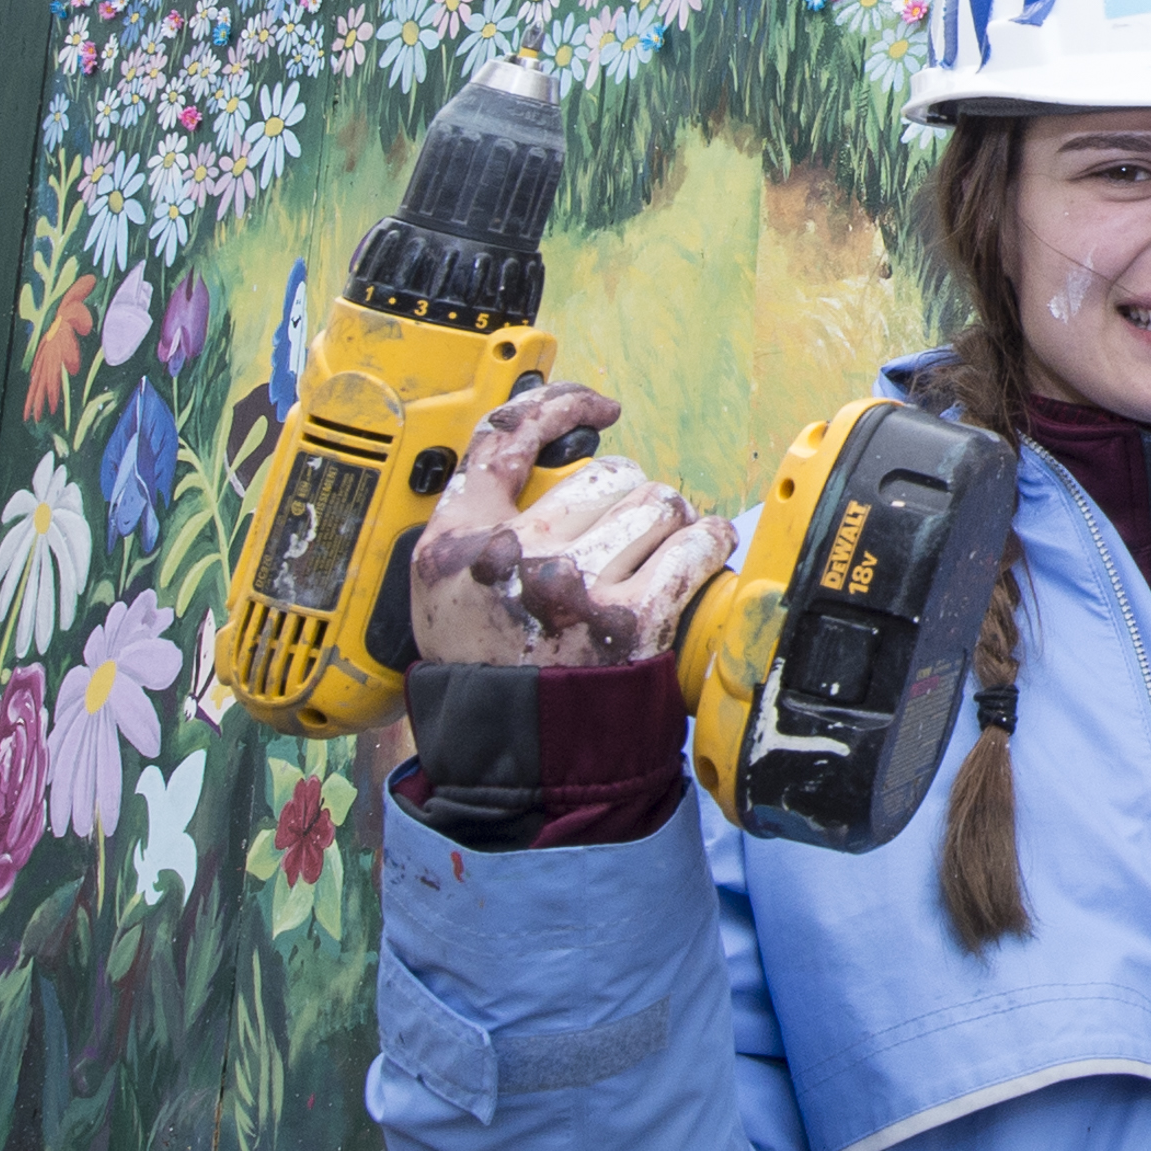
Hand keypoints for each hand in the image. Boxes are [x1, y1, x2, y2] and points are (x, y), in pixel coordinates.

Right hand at [406, 385, 723, 668]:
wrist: (519, 746)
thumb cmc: (487, 663)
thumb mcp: (442, 582)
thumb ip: (476, 514)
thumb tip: (543, 444)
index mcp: (465, 537)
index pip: (508, 435)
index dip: (562, 404)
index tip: (602, 407)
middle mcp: (519, 554)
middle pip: (607, 473)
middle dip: (628, 497)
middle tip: (626, 533)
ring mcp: (578, 587)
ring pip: (658, 503)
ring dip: (670, 522)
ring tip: (660, 549)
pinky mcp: (633, 620)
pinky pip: (695, 546)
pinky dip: (708, 544)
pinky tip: (700, 553)